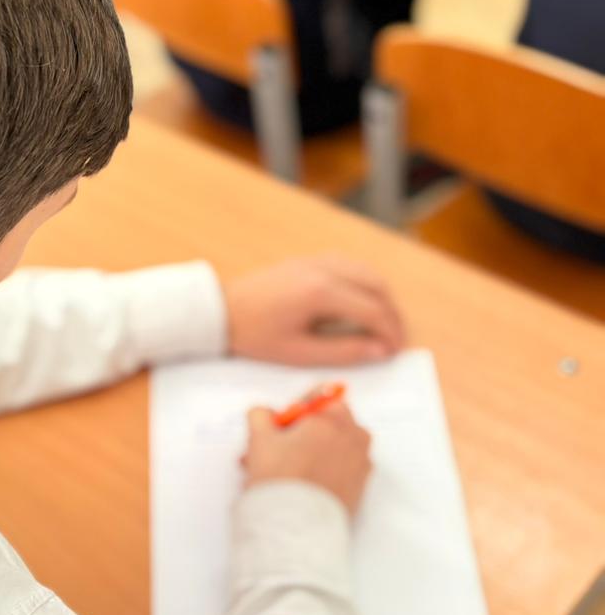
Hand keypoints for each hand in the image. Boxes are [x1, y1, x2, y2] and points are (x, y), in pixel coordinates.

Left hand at [224, 257, 405, 365]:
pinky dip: (364, 283)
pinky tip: (361, 304)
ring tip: (382, 324)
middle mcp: (323, 268)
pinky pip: (349, 266)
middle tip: (394, 339)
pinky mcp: (308, 261)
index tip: (396, 351)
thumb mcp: (299, 353)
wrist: (220, 312)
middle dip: (391, 313)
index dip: (390, 331)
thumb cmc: (254, 336)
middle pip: (376, 285)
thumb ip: (344, 352)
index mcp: (321, 291)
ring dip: (380, 296)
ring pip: (366, 272)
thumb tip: (380, 350)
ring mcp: (316, 260)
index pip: (373, 309)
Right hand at [242, 400, 371, 514]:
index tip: (283, 424)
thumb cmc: (281, 481)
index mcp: (331, 420)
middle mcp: (352, 439)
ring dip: (316, 452)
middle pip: (332, 424)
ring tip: (285, 471)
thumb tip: (263, 413)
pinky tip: (302, 486)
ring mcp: (360, 465)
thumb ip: (260, 416)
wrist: (297, 526)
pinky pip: (344, 471)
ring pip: (338, 448)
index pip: (319, 400)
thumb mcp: (259, 439)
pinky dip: (328, 473)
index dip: (298, 412)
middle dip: (307, 433)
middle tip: (279, 449)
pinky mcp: (361, 489)